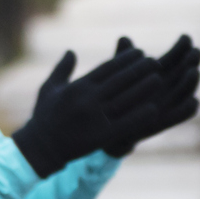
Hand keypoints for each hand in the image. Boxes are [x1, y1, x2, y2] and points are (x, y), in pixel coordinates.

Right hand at [10, 42, 162, 175]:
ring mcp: (95, 118)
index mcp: (78, 87)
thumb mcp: (49, 89)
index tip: (140, 52)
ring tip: (159, 78)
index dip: (126, 59)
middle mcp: (88, 100)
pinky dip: (140, 116)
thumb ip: (62, 69)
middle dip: (140, 69)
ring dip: (144, 88)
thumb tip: (72, 51)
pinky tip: (154, 108)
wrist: (40, 148)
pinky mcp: (102, 136)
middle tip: (156, 61)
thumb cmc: (44, 116)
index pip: (107, 68)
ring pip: (126, 99)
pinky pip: (125, 124)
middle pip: (120, 80)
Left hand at [103, 35, 199, 157]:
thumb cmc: (111, 95)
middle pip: (184, 72)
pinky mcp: (163, 122)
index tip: (186, 37)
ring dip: (191, 83)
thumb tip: (124, 38)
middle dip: (191, 62)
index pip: (174, 57)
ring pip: (185, 93)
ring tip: (194, 72)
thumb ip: (122, 58)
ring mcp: (166, 104)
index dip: (181, 47)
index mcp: (156, 73)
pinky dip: (188, 110)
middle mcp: (165, 88)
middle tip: (195, 52)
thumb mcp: (115, 74)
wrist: (104, 125)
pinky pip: (180, 116)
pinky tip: (194, 101)